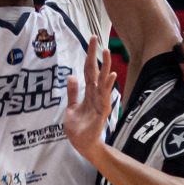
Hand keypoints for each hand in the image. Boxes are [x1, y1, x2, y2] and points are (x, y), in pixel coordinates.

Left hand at [64, 37, 116, 156]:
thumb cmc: (79, 128)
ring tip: (106, 52)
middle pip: (96, 72)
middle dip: (96, 56)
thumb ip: (73, 93)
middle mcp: (96, 95)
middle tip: (96, 39)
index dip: (89, 55)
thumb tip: (72, 76)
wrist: (82, 145)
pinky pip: (105, 97)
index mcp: (88, 93)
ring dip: (105, 67)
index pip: (89, 70)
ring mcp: (100, 102)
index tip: (91, 40)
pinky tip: (112, 75)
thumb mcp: (71, 108)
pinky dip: (108, 86)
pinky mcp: (102, 112)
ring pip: (103, 81)